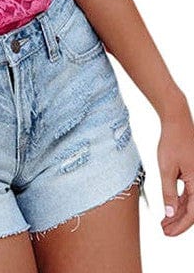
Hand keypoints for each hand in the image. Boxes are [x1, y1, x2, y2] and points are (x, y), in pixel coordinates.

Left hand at [158, 97, 193, 236]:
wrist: (177, 121)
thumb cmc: (172, 142)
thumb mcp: (166, 168)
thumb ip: (168, 192)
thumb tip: (169, 213)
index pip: (192, 213)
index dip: (180, 226)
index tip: (168, 233)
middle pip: (193, 210)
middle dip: (179, 222)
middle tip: (165, 230)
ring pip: (191, 203)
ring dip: (178, 213)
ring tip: (164, 222)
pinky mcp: (193, 174)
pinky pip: (189, 193)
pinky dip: (179, 202)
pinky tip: (169, 209)